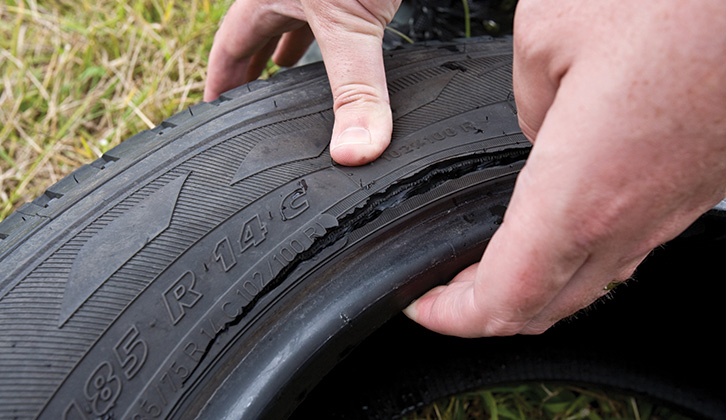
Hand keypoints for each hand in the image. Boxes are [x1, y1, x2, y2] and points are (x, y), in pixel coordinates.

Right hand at [204, 0, 400, 165]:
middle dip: (256, 71)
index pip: (229, 47)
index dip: (222, 80)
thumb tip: (353, 151)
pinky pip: (336, 17)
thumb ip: (357, 88)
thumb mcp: (350, 25)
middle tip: (254, 108)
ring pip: (297, 22)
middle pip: (259, 36)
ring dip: (293, 49)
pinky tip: (348, 48)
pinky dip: (336, 35)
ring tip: (292, 79)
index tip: (216, 111)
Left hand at [405, 0, 725, 336]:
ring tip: (493, 262)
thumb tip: (541, 130)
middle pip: (550, 304)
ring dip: (536, 282)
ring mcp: (674, 206)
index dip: (457, 316)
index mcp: (583, 191)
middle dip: (490, 310)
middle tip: (450, 291)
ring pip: (594, 278)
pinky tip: (562, 223)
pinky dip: (580, 250)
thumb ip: (529, 103)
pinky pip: (630, 241)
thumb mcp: (550, 32)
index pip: (508, 296)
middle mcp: (635, 216)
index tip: (424, 305)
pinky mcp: (698, 182)